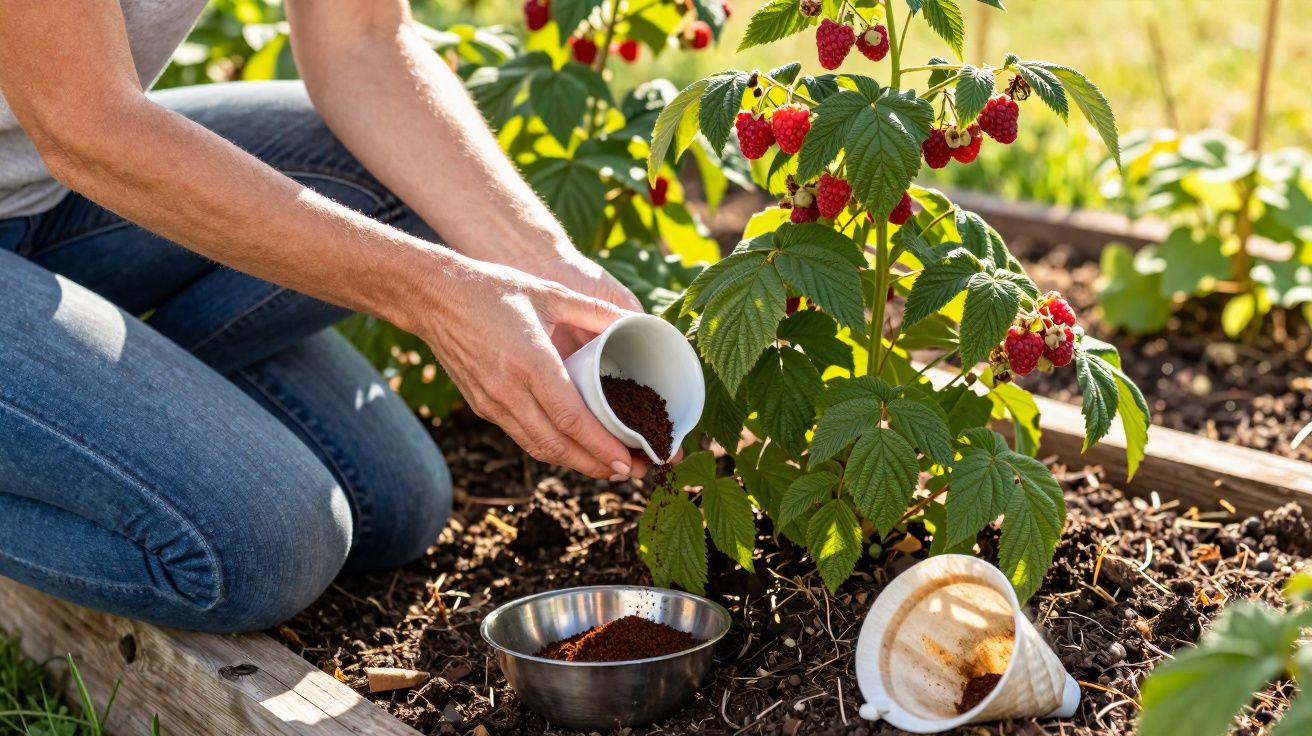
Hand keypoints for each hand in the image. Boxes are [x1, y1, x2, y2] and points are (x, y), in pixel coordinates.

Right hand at [415, 258, 647, 479]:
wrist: (433, 297)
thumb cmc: (492, 289)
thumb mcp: (549, 291)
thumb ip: (594, 310)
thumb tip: (635, 321)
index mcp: (530, 361)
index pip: (571, 419)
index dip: (602, 446)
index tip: (628, 460)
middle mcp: (508, 390)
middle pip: (557, 445)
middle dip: (597, 465)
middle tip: (631, 471)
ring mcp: (491, 402)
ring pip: (538, 448)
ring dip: (575, 463)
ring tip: (609, 467)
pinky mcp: (481, 406)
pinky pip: (522, 437)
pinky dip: (551, 448)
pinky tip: (574, 447)